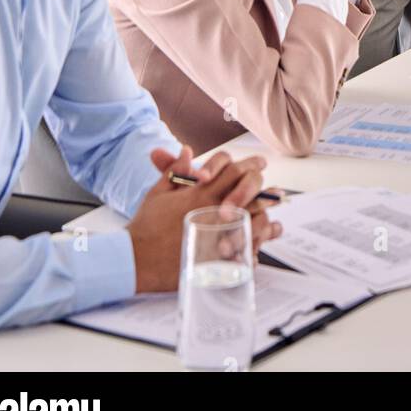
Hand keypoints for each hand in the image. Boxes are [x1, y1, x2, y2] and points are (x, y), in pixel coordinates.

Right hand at [128, 152, 280, 292]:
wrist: (135, 259)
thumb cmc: (145, 226)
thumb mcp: (158, 192)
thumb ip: (176, 171)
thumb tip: (187, 151)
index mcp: (200, 194)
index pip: (233, 173)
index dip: (249, 166)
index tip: (259, 164)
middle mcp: (212, 212)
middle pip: (248, 195)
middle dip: (263, 190)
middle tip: (275, 191)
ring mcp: (217, 236)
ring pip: (253, 222)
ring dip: (265, 218)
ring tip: (273, 218)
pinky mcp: (216, 260)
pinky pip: (245, 251)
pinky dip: (256, 247)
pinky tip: (259, 250)